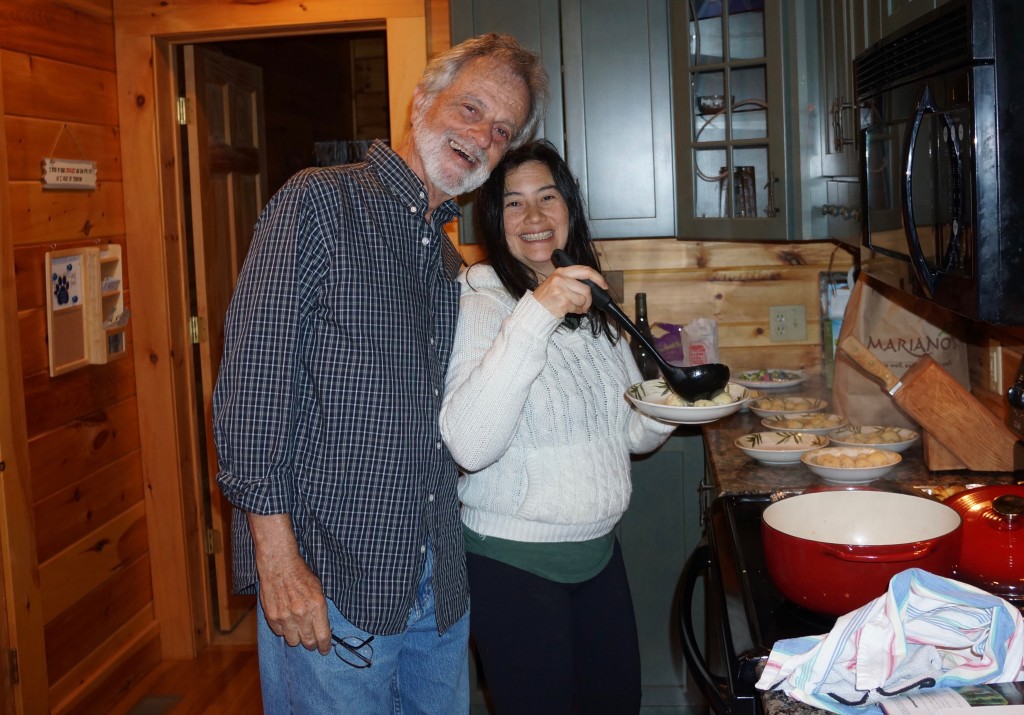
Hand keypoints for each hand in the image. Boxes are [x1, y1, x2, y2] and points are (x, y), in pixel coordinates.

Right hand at [249, 513, 332, 654]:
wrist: (279, 565)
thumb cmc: (301, 575)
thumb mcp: (318, 590)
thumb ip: (320, 610)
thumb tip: (323, 628)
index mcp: (317, 607)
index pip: (323, 636)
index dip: (325, 646)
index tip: (324, 650)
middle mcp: (302, 614)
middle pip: (308, 642)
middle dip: (311, 643)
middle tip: (311, 640)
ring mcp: (285, 617)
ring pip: (293, 641)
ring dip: (296, 637)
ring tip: (297, 628)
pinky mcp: (272, 617)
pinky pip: (279, 633)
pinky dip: (283, 629)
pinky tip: (285, 619)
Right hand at [533, 265, 608, 318]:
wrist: (535, 309)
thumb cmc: (548, 297)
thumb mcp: (558, 282)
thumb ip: (573, 280)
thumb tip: (593, 284)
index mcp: (561, 271)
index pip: (585, 270)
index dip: (597, 278)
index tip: (603, 285)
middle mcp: (560, 278)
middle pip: (586, 288)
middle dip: (589, 299)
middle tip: (586, 304)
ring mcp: (560, 290)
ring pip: (583, 299)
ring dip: (582, 306)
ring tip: (573, 307)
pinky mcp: (562, 302)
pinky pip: (577, 307)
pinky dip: (577, 311)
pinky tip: (568, 310)